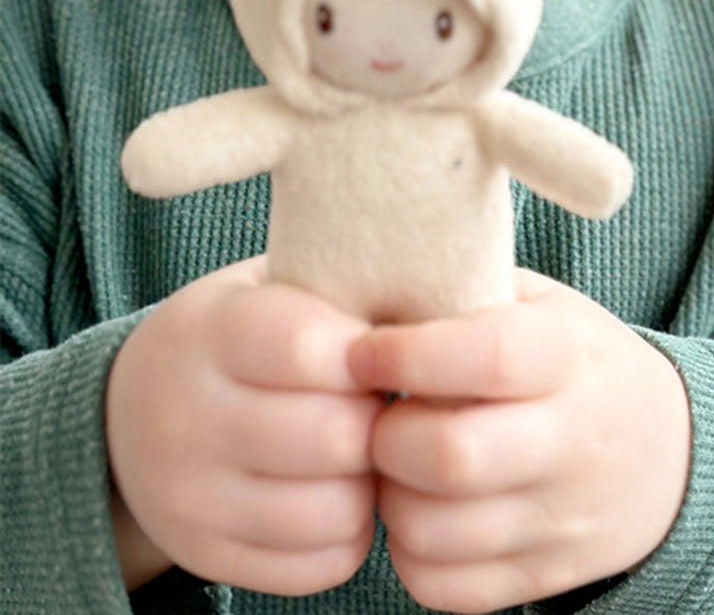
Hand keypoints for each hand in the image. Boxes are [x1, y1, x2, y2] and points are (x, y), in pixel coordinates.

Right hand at [106, 256, 380, 594]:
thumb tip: (444, 307)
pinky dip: (350, 533)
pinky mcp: (208, 556)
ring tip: (363, 447)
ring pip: (334, 510)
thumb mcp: (274, 285)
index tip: (385, 352)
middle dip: (378, 420)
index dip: (369, 353)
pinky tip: (340, 490)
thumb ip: (344, 289)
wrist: (130, 408)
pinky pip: (320, 566)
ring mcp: (192, 498)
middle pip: (333, 437)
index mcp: (213, 333)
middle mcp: (189, 420)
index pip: (305, 349)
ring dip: (370, 481)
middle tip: (383, 403)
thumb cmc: (242, 331)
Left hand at [349, 270, 691, 613]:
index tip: (362, 352)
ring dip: (389, 497)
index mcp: (569, 355)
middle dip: (385, 437)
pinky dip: (410, 553)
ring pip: (432, 531)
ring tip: (398, 464)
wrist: (667, 453)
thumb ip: (470, 288)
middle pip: (451, 457)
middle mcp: (572, 440)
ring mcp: (560, 518)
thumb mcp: (544, 303)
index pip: (486, 356)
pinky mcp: (543, 575)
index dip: (408, 354)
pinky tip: (424, 509)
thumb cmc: (577, 360)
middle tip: (377, 417)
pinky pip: (442, 586)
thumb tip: (372, 288)